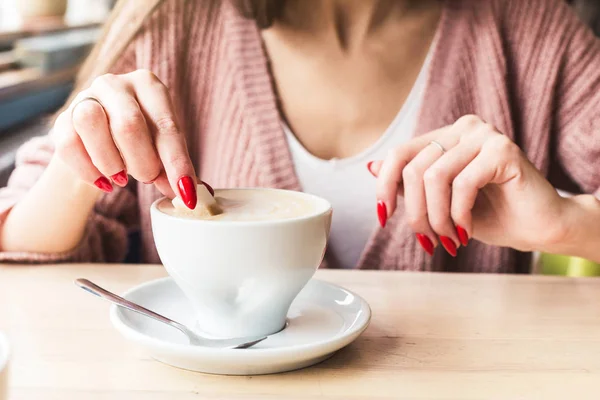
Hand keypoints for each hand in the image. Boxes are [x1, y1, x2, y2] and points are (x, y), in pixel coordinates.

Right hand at [53, 70, 197, 208]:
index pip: (167, 127)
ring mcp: (85, 97)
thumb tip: (197, 195)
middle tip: (148, 179)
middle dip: (142, 163)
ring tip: (122, 179)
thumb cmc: (140, 143)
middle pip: (128, 124)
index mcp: (150, 86)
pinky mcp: (61, 119)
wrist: (99, 142)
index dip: (177, 164)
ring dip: (111, 162)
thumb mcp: (163, 151)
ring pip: (92, 123)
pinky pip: (69, 144)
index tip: (186, 194)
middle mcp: (116, 84)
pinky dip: (88, 171)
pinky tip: (103, 182)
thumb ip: (178, 170)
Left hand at [368, 115, 568, 256]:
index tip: (384, 217)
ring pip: (434, 178)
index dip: (384, 186)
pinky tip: (467, 231)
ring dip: (437, 219)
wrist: (538, 228)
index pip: (399, 154)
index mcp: (447, 136)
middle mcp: (464, 128)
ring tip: (450, 239)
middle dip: (416, 214)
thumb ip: (410, 184)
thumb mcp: (439, 202)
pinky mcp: (504, 150)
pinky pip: (462, 185)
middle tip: (430, 241)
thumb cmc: (489, 216)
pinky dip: (459, 215)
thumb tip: (371, 167)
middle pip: (414, 170)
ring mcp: (485, 135)